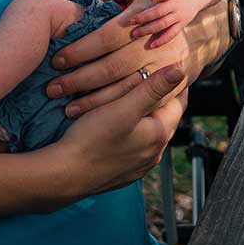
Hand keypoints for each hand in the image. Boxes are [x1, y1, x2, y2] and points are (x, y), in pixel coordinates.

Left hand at [45, 0, 190, 115]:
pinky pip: (140, 103)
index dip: (82, 49)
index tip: (57, 59)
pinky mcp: (172, 88)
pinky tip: (94, 116)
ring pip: (126, 89)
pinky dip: (115, 109)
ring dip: (94, 100)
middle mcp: (158, 44)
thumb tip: (71, 0)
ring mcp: (167, 69)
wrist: (203, 27)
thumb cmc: (156, 4)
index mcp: (147, 17)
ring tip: (66, 107)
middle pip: (114, 66)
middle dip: (80, 79)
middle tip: (52, 88)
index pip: (109, 36)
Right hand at [48, 58, 190, 197]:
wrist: (64, 176)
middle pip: (164, 119)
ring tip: (132, 100)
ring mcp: (138, 166)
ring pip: (148, 133)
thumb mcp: (124, 107)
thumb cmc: (92, 140)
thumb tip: (180, 70)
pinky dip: (130, 134)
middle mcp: (154, 154)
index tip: (171, 69)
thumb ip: (152, 88)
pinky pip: (133, 147)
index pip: (179, 103)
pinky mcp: (122, 173)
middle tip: (152, 80)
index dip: (175, 84)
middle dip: (159, 100)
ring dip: (143, 118)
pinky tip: (117, 128)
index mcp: (160, 135)